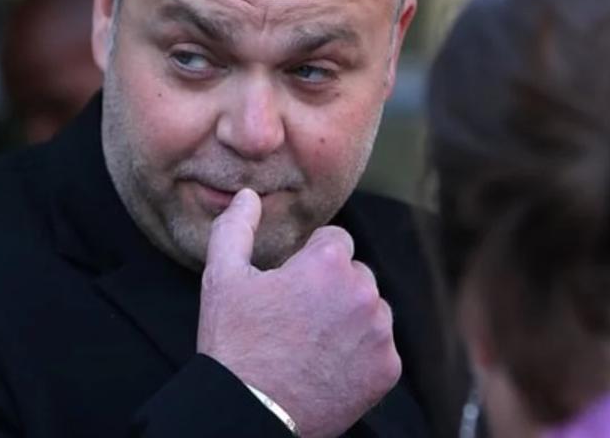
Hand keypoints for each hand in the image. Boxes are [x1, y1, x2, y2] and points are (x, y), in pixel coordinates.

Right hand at [197, 189, 400, 437]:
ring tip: (311, 341)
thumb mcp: (222, 277)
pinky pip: (379, 346)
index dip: (308, 259)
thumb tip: (248, 196)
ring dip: (348, 317)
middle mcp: (363, 293)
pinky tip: (327, 364)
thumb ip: (236, 228)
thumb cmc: (235, 343)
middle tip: (296, 316)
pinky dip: (359, 352)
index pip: (335, 240)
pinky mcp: (387, 369)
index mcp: (328, 263)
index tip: (289, 284)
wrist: (250, 412)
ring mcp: (379, 334)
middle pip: (354, 274)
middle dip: (331, 287)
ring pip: (370, 309)